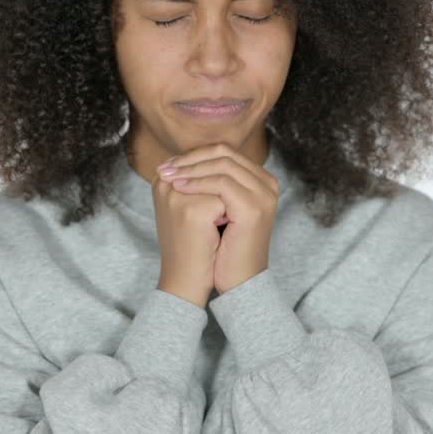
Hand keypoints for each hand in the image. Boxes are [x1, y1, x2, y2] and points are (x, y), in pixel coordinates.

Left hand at [156, 142, 279, 293]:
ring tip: (167, 177)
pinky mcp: (253, 208)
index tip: (168, 164)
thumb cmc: (223, 248)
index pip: (225, 152)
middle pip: (224, 153)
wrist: (238, 281)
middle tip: (165, 167)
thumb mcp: (216, 210)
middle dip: (190, 158)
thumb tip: (176, 161)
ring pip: (222, 164)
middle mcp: (267, 184)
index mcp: (260, 181)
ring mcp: (263, 194)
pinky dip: (197, 183)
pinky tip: (178, 188)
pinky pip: (221, 183)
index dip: (194, 154)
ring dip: (190, 168)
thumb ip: (209, 185)